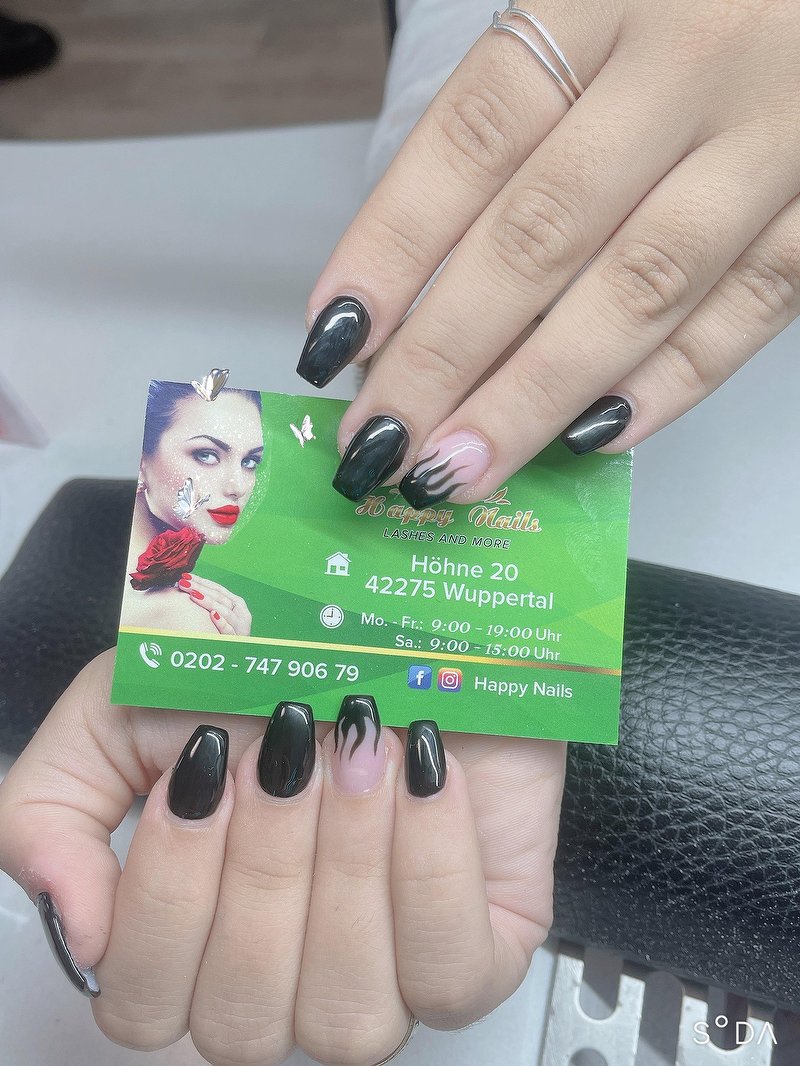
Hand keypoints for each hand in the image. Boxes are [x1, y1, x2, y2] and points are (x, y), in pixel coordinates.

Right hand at [0, 651, 564, 1065]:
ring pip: (345, 1014)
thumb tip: (77, 927)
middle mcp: (282, 984)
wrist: (397, 628)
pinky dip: (432, 863)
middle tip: (288, 744)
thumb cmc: (267, 667)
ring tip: (359, 748)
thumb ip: (52, 808)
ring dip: (347, 862)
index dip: (170, 890)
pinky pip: (450, 976)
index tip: (204, 763)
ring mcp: (384, 978)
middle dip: (266, 862)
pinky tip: (426, 773)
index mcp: (193, 941)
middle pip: (241, 1017)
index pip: (143, 1004)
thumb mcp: (127, 710)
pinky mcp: (479, 951)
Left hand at [178, 573, 252, 635]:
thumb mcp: (221, 617)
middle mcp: (241, 614)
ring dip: (209, 602)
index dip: (202, 582)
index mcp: (238, 605)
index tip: (186, 576)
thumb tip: (188, 588)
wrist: (236, 655)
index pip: (218, 589)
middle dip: (201, 589)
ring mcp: (240, 627)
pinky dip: (221, 622)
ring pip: (225, 611)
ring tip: (193, 595)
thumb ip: (211, 604)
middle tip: (183, 583)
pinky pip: (229, 630)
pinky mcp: (237, 641)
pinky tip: (212, 615)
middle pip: (220, 598)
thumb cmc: (223, 635)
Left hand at [297, 0, 799, 502]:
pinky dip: (671, 380)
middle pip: (539, 233)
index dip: (392, 247)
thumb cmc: (703, 3)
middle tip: (379, 442)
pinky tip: (590, 438)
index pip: (473, 137)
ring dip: (533, 395)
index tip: (333, 341)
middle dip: (443, 356)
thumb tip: (422, 292)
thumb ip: (523, 120)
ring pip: (638, 287)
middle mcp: (690, 59)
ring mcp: (778, 132)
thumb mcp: (603, 8)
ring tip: (456, 468)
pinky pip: (752, 306)